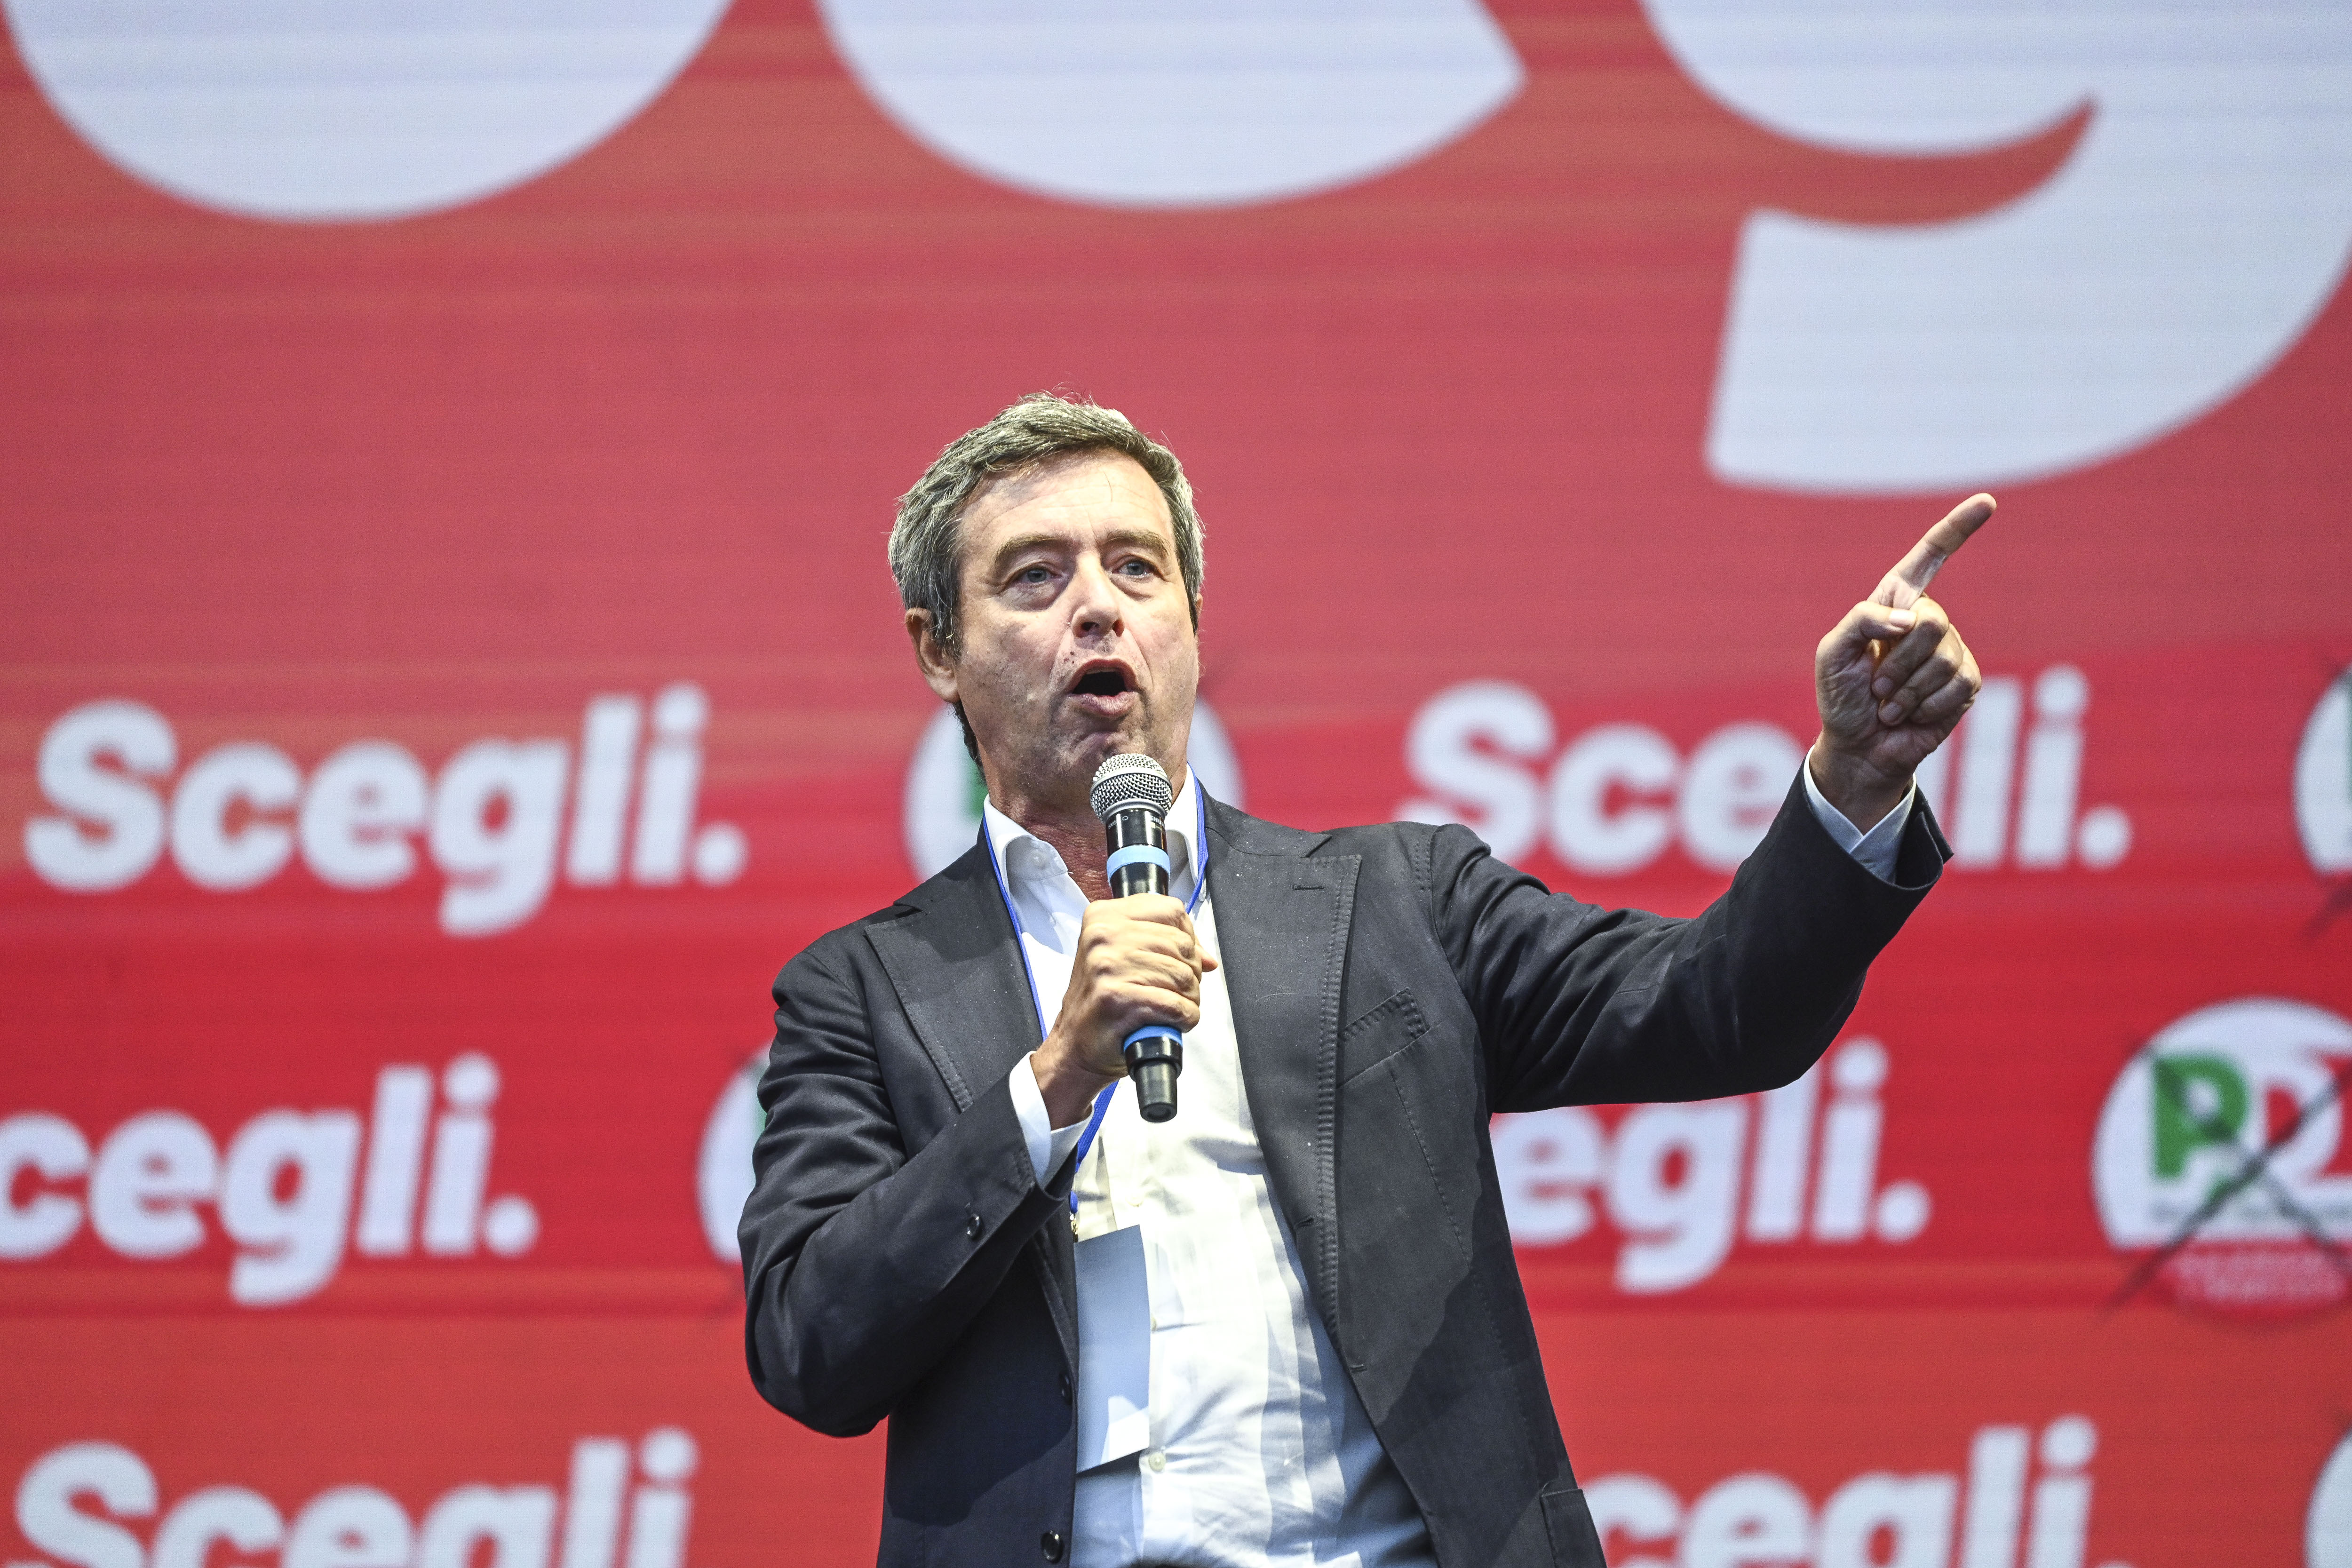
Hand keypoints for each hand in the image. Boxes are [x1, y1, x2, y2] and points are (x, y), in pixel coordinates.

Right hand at [1030, 894, 1217, 1126]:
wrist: (1075, 1044)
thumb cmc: (1099, 1000)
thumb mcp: (1120, 956)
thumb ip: (1162, 945)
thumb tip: (1207, 958)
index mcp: (1103, 917)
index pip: (1171, 910)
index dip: (1187, 936)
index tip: (1182, 955)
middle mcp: (1103, 937)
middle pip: (1181, 944)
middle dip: (1190, 971)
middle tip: (1177, 988)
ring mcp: (1108, 967)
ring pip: (1183, 975)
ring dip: (1189, 997)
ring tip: (1173, 1006)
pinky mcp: (1118, 999)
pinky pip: (1176, 1004)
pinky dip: (1184, 1017)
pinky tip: (1172, 1021)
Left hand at [1812, 494, 1992, 829]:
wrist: (1858, 747)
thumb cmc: (1841, 697)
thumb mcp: (1832, 652)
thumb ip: (1863, 620)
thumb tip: (1911, 619)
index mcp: (1894, 602)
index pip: (1929, 557)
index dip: (1957, 529)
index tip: (1987, 502)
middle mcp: (1927, 621)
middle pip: (1932, 620)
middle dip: (1897, 659)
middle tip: (1876, 683)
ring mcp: (1950, 651)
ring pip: (1943, 656)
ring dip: (1906, 688)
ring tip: (1888, 703)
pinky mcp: (1965, 683)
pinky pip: (1957, 685)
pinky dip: (1925, 705)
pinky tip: (1909, 715)